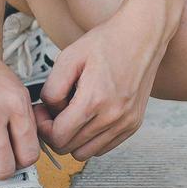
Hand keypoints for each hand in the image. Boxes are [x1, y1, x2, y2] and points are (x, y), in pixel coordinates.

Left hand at [35, 3, 167, 160]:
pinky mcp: (134, 124)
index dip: (44, 127)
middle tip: (54, 113)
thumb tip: (48, 112)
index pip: (58, 137)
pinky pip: (104, 147)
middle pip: (70, 148)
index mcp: (94, 100)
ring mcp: (126, 123)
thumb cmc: (108, 42)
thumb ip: (51, 90)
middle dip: (55, 133)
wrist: (143, 35)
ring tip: (72, 115)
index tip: (43, 113)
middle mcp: (113, 116)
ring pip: (87, 153)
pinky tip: (88, 118)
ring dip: (73, 139)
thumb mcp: (68, 58)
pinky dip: (91, 139)